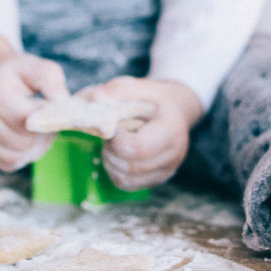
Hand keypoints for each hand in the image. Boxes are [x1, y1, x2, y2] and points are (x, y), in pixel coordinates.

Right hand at [0, 30, 67, 171]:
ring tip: (38, 129)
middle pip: (25, 143)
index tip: (53, 109)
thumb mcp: (35, 66)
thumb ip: (51, 80)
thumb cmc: (15, 74)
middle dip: (42, 136)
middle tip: (47, 121)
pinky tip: (26, 138)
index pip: (29, 122)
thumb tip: (60, 102)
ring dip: (35, 148)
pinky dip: (23, 156)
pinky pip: (10, 164)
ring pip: (18, 157)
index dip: (48, 120)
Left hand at [89, 77, 202, 191]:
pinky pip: (127, 184)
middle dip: (111, 152)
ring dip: (110, 162)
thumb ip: (118, 89)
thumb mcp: (139, 86)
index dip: (118, 140)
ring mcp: (167, 170)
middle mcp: (174, 155)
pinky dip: (114, 172)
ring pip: (126, 179)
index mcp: (171, 130)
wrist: (173, 113)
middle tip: (110, 136)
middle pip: (131, 166)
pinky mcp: (157, 179)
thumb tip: (96, 97)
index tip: (115, 127)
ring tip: (113, 144)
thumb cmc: (153, 99)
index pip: (139, 148)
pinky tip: (117, 155)